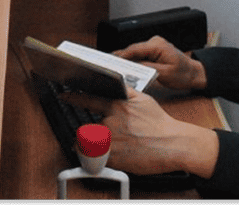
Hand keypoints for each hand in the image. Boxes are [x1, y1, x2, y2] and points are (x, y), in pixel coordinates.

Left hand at [63, 87, 217, 177]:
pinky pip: (97, 158)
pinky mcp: (114, 157)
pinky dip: (98, 158)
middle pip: (87, 126)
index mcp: (117, 106)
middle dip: (91, 131)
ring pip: (90, 143)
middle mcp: (111, 121)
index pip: (88, 99)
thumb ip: (126, 91)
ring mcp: (111, 140)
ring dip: (93, 145)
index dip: (74, 97)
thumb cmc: (160, 124)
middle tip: (104, 136)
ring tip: (109, 146)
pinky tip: (108, 155)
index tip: (64, 96)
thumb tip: (116, 81)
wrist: (174, 144)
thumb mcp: (143, 99)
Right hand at [114, 36, 206, 91]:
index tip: (111, 61)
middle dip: (122, 58)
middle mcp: (154, 41)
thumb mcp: (164, 74)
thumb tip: (131, 66)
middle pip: (132, 49)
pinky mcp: (153, 49)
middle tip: (109, 66)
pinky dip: (133, 60)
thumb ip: (146, 69)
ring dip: (126, 59)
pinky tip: (126, 66)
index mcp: (158, 45)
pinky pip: (139, 54)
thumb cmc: (183, 74)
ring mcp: (153, 44)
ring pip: (134, 52)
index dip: (121, 55)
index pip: (135, 49)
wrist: (193, 73)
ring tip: (115, 67)